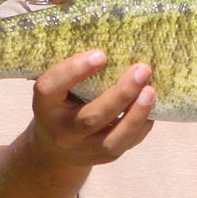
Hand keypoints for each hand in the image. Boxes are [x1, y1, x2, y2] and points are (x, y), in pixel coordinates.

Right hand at [29, 50, 155, 167]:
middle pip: (91, 117)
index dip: (74, 70)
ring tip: (151, 90)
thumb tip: (114, 40)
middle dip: (120, 93)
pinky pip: (127, 144)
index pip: (51, 87)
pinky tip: (151, 105)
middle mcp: (62, 131)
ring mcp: (84, 149)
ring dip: (136, 113)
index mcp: (45, 105)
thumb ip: (75, 70)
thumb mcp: (57, 87)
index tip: (101, 54)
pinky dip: (142, 124)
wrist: (54, 149)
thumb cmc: (61, 103)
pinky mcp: (103, 157)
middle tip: (141, 69)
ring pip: (113, 139)